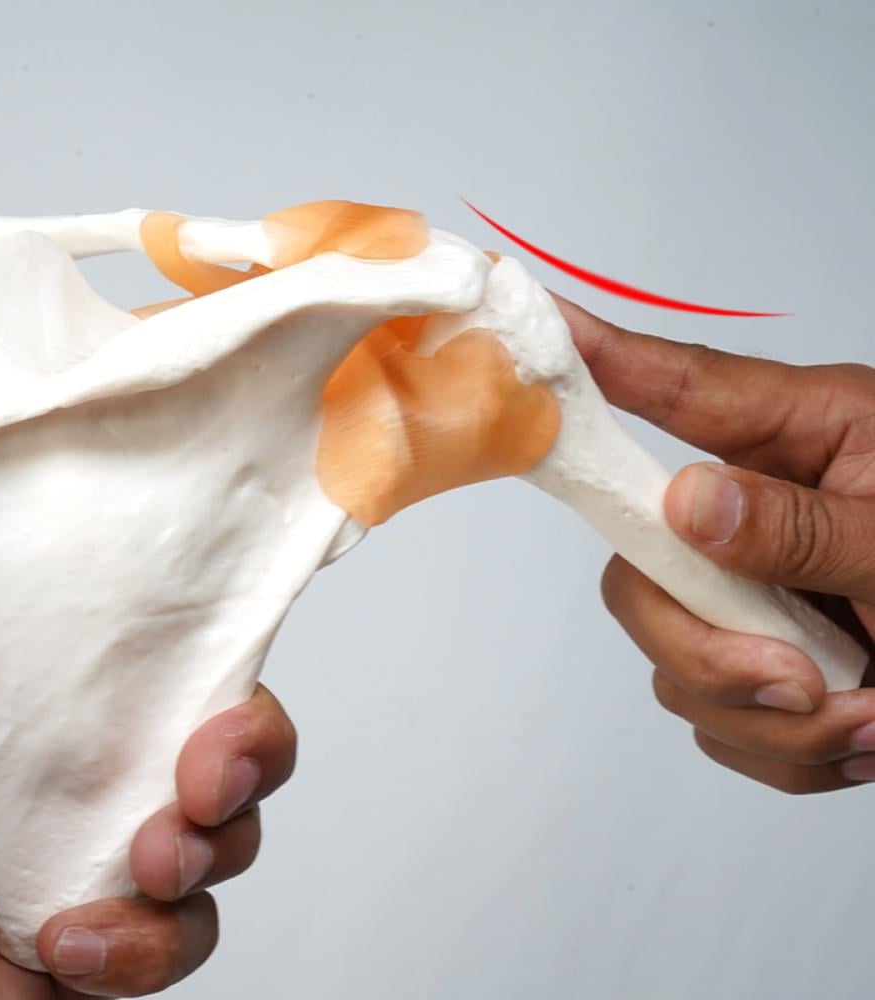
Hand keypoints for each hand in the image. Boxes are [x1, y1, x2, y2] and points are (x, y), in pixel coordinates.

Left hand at [0, 349, 296, 997]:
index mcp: (30, 679)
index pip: (150, 627)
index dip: (206, 623)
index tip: (225, 631)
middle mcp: (73, 755)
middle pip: (221, 722)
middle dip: (243, 749)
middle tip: (204, 771)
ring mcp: (92, 844)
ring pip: (226, 820)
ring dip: (207, 847)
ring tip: (144, 864)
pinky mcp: (109, 931)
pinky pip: (187, 925)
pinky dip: (150, 942)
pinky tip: (76, 945)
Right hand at [556, 297, 874, 794]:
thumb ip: (805, 527)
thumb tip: (686, 505)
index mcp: (798, 439)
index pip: (677, 386)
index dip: (599, 356)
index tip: (536, 324)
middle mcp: (749, 511)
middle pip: (638, 571)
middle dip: (703, 647)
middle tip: (798, 679)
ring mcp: (744, 595)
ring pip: (673, 666)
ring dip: (768, 717)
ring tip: (868, 711)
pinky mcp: (752, 666)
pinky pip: (715, 723)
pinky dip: (784, 750)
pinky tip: (856, 731)